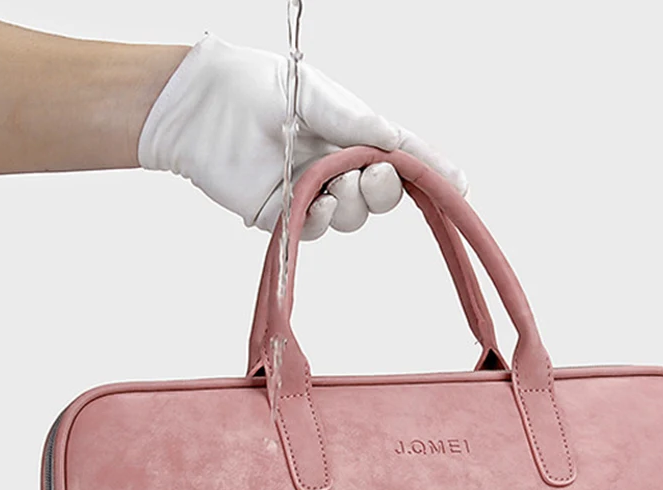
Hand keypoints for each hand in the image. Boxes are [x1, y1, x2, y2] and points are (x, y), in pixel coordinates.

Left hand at [137, 35, 466, 239]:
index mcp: (352, 135)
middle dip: (388, 190)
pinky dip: (322, 219)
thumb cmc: (259, 87)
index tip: (460, 185)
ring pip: (351, 216)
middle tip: (379, 174)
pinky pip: (314, 229)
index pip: (400, 155)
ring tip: (340, 183)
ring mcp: (311, 193)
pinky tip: (317, 203)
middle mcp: (336, 168)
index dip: (430, 171)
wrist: (202, 104)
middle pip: (381, 195)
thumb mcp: (316, 95)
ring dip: (354, 204)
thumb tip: (394, 139)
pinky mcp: (282, 215)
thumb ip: (355, 121)